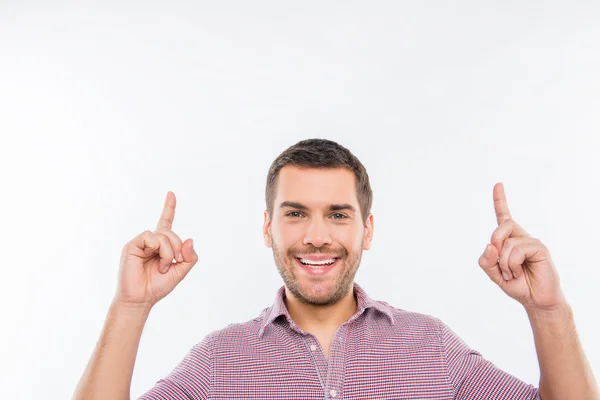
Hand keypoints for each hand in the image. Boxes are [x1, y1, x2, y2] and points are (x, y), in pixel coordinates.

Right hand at [114, 192, 197, 307]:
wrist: (141, 299)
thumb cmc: (157, 286)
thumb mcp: (181, 272)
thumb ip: (189, 257)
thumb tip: (189, 240)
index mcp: (161, 245)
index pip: (165, 222)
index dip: (169, 208)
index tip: (171, 193)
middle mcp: (151, 241)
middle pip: (171, 232)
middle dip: (177, 248)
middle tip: (172, 264)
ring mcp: (141, 242)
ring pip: (163, 234)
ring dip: (169, 252)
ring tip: (162, 267)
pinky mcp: (133, 245)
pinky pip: (151, 237)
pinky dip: (159, 249)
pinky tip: (155, 262)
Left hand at [478, 183, 565, 310]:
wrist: (535, 300)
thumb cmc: (517, 285)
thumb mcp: (494, 274)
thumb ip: (486, 261)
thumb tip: (490, 245)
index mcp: (509, 240)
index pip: (504, 216)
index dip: (500, 200)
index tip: (498, 184)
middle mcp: (520, 237)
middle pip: (501, 227)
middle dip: (494, 244)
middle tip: (499, 263)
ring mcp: (531, 241)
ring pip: (506, 242)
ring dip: (504, 263)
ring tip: (512, 273)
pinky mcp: (539, 248)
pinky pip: (517, 249)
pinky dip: (511, 264)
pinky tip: (518, 273)